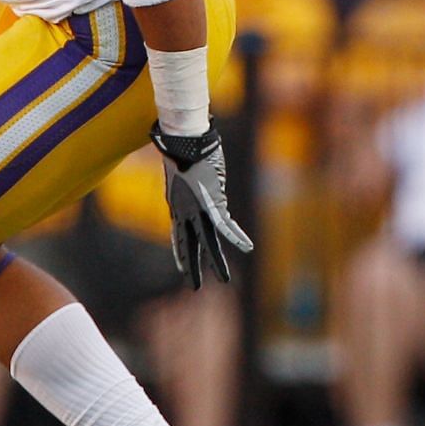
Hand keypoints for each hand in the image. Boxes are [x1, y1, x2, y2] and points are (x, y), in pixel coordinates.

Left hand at [150, 123, 253, 289]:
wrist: (182, 138)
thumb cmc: (179, 146)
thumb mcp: (179, 167)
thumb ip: (182, 176)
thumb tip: (185, 172)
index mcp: (176, 204)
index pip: (178, 235)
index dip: (180, 252)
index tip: (181, 267)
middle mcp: (185, 209)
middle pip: (190, 243)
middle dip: (192, 266)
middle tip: (194, 287)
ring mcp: (198, 206)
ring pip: (208, 240)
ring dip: (217, 261)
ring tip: (225, 279)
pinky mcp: (211, 200)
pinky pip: (224, 223)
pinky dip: (236, 235)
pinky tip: (247, 247)